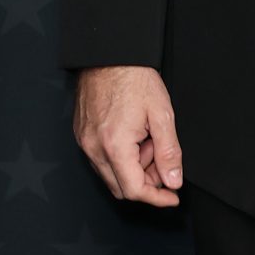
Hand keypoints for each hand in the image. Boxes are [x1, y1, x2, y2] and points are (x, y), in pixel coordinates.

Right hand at [73, 65, 184, 206]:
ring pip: (111, 175)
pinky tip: (133, 136)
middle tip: (162, 157)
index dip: (157, 198)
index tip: (172, 196)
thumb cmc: (135, 79)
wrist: (110, 55)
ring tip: (147, 139)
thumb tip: (173, 181)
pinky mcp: (81, 135)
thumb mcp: (162, 115)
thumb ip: (169, 152)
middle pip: (121, 188)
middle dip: (147, 181)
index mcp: (115, 145)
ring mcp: (84, 142)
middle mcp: (94, 148)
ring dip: (134, 168)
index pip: (135, 190)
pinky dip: (121, 158)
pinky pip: (101, 160)